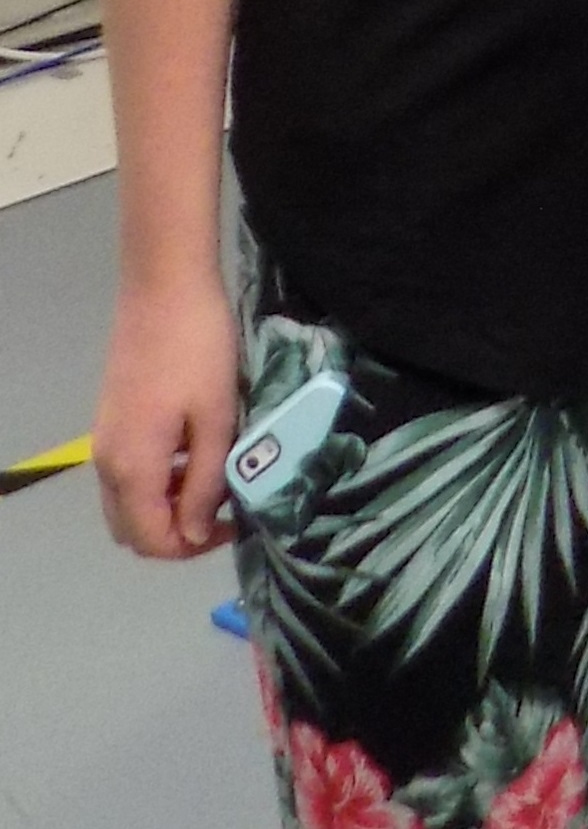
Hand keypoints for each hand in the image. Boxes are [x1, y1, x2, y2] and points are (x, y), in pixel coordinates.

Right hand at [94, 265, 238, 558]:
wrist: (164, 289)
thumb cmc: (198, 350)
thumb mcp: (215, 418)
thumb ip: (205, 480)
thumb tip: (194, 531)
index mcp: (131, 469)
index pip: (152, 541)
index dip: (192, 547)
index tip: (234, 526)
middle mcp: (106, 465)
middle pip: (132, 530)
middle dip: (176, 532)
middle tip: (225, 509)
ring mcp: (104, 442)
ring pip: (128, 503)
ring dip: (166, 506)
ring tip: (216, 479)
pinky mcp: (111, 421)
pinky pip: (128, 474)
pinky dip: (157, 481)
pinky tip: (195, 452)